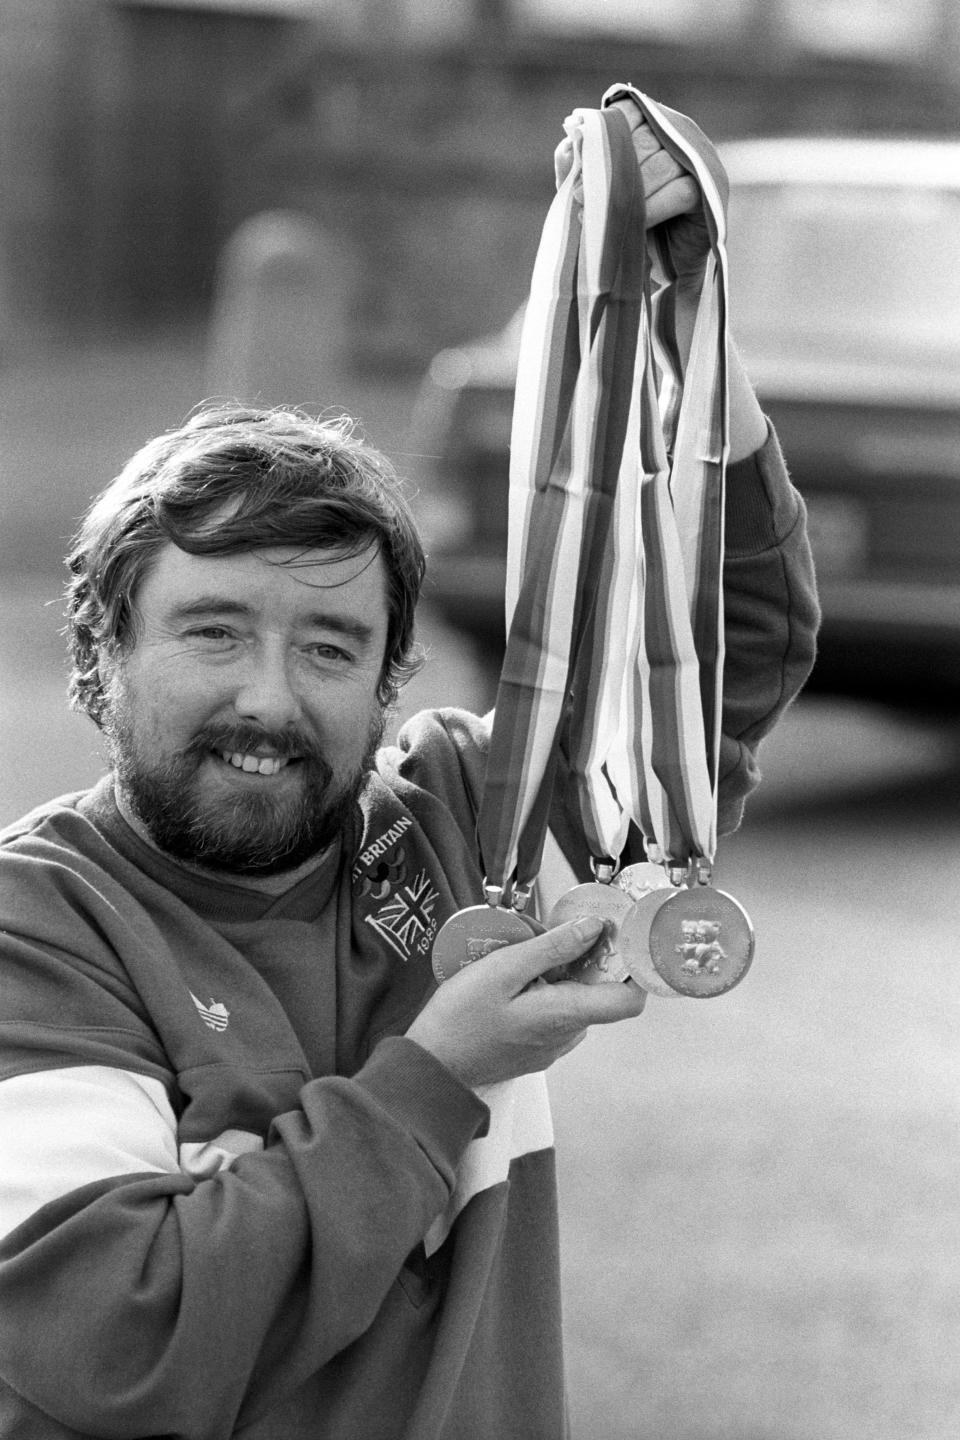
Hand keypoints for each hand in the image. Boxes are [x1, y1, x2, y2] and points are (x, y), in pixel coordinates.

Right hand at [407, 918, 646, 1090]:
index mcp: (566, 1015)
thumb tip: (593, 928)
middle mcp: (567, 1036)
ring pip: (578, 1003)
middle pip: (602, 994)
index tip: (617, 938)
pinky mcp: (536, 1050)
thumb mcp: (503, 969)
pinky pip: (557, 1015)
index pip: (630, 1000)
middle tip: (559, 933)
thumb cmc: (461, 1017)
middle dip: (589, 960)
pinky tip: (518, 980)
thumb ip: (552, 948)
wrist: (431, 1066)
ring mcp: (552, 1046)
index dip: (633, 968)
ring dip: (565, 976)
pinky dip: (549, 993)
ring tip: (531, 954)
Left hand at [553, 96, 710, 285]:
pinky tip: (635, 226)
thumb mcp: (591, 191)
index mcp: (651, 123)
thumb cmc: (622, 224)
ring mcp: (699, 160)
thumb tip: (570, 135)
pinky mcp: (710, 191)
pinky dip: (653, 209)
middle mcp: (679, 133)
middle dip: (610, 171)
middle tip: (580, 199)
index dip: (603, 138)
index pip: (628, 111)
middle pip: (644, 138)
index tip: (582, 171)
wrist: (654, 272)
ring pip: (663, 164)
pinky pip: (680, 191)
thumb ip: (577, 163)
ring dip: (629, 193)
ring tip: (602, 216)